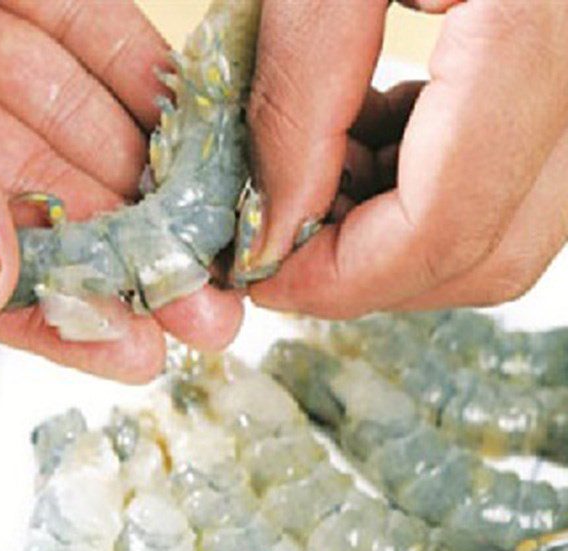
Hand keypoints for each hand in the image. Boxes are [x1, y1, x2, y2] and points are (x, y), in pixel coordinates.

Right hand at [0, 0, 241, 382]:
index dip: (46, 315)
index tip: (131, 353)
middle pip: (33, 214)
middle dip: (125, 268)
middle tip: (205, 315)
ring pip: (74, 138)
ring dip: (153, 195)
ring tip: (221, 248)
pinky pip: (92, 46)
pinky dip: (147, 90)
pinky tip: (202, 142)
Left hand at [244, 0, 567, 316]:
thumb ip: (296, 99)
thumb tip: (274, 233)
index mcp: (540, 25)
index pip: (443, 228)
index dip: (339, 278)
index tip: (258, 270)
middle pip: (484, 255)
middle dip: (365, 270)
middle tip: (281, 232)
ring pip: (500, 237)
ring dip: (390, 234)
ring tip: (320, 170)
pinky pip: (508, 189)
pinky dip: (419, 192)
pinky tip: (367, 138)